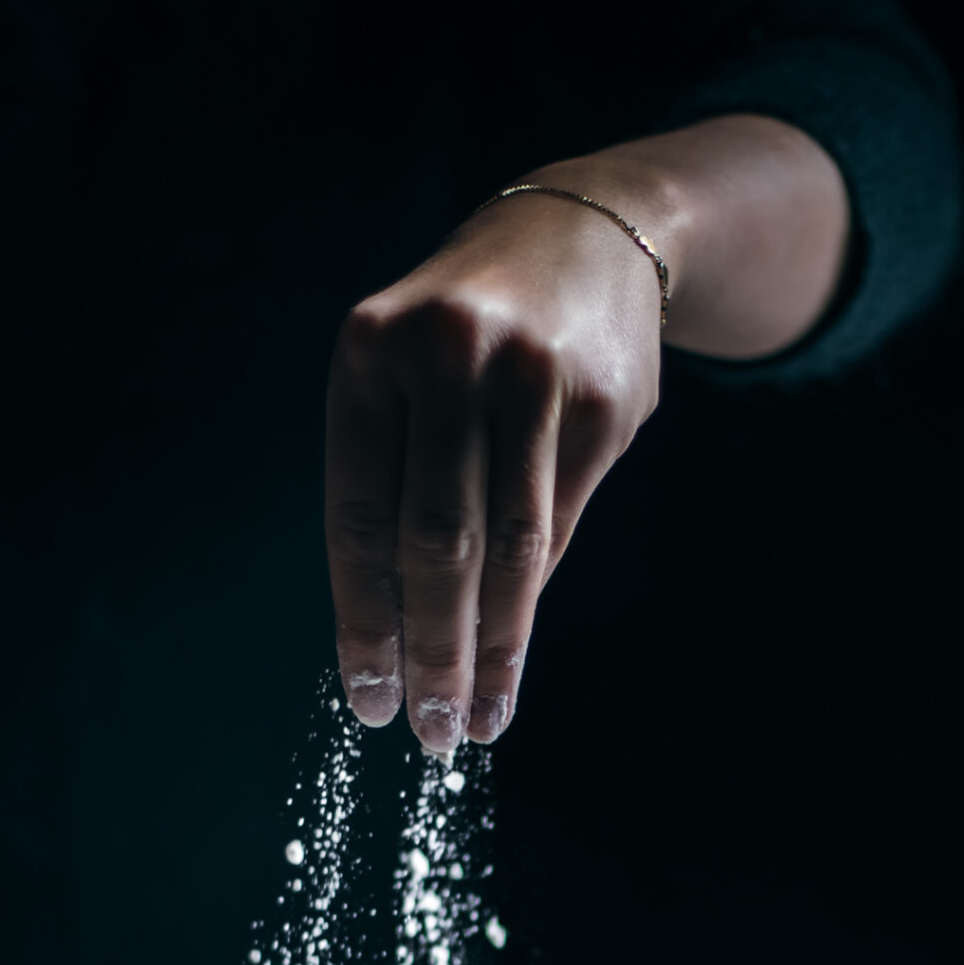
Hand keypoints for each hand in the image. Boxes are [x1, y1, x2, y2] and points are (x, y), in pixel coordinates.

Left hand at [325, 188, 663, 750]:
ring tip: (480, 718)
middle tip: (432, 732)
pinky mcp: (604, 405)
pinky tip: (515, 649)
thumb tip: (389, 639)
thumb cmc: (465, 337)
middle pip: (438, 542)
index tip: (371, 703)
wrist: (584, 233)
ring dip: (494, 649)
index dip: (364, 623)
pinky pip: (560, 526)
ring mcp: (534, 378)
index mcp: (372, 352)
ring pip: (511, 548)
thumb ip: (392, 479)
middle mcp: (451, 357)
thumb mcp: (404, 374)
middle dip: (434, 651)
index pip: (359, 517)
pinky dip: (533, 599)